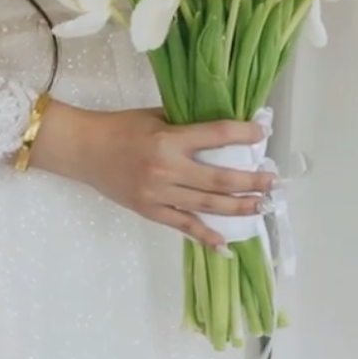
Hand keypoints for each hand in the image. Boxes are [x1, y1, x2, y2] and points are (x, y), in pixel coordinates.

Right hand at [28, 102, 273, 250]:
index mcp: (170, 138)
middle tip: (273, 181)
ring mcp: (159, 193)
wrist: (84, 150)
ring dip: (238, 207)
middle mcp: (167, 168)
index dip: (244, 134)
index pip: (216, 134)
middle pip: (219, 179)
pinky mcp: (150, 211)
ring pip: (207, 206)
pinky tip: (224, 242)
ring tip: (260, 206)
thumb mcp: (157, 116)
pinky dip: (205, 236)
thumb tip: (225, 131)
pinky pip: (183, 226)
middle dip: (251, 181)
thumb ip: (187, 125)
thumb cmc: (121, 127)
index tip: (264, 133)